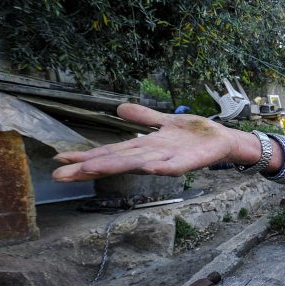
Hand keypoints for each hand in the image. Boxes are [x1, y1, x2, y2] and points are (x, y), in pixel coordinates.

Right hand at [52, 104, 251, 181]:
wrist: (223, 140)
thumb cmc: (194, 134)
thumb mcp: (164, 120)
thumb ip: (143, 117)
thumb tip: (119, 108)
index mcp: (144, 147)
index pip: (109, 152)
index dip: (85, 156)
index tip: (60, 162)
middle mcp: (151, 156)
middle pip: (115, 162)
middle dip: (88, 168)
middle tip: (60, 177)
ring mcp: (168, 159)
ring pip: (136, 165)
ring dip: (114, 168)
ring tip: (89, 170)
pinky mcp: (188, 161)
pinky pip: (173, 166)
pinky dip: (162, 168)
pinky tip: (148, 169)